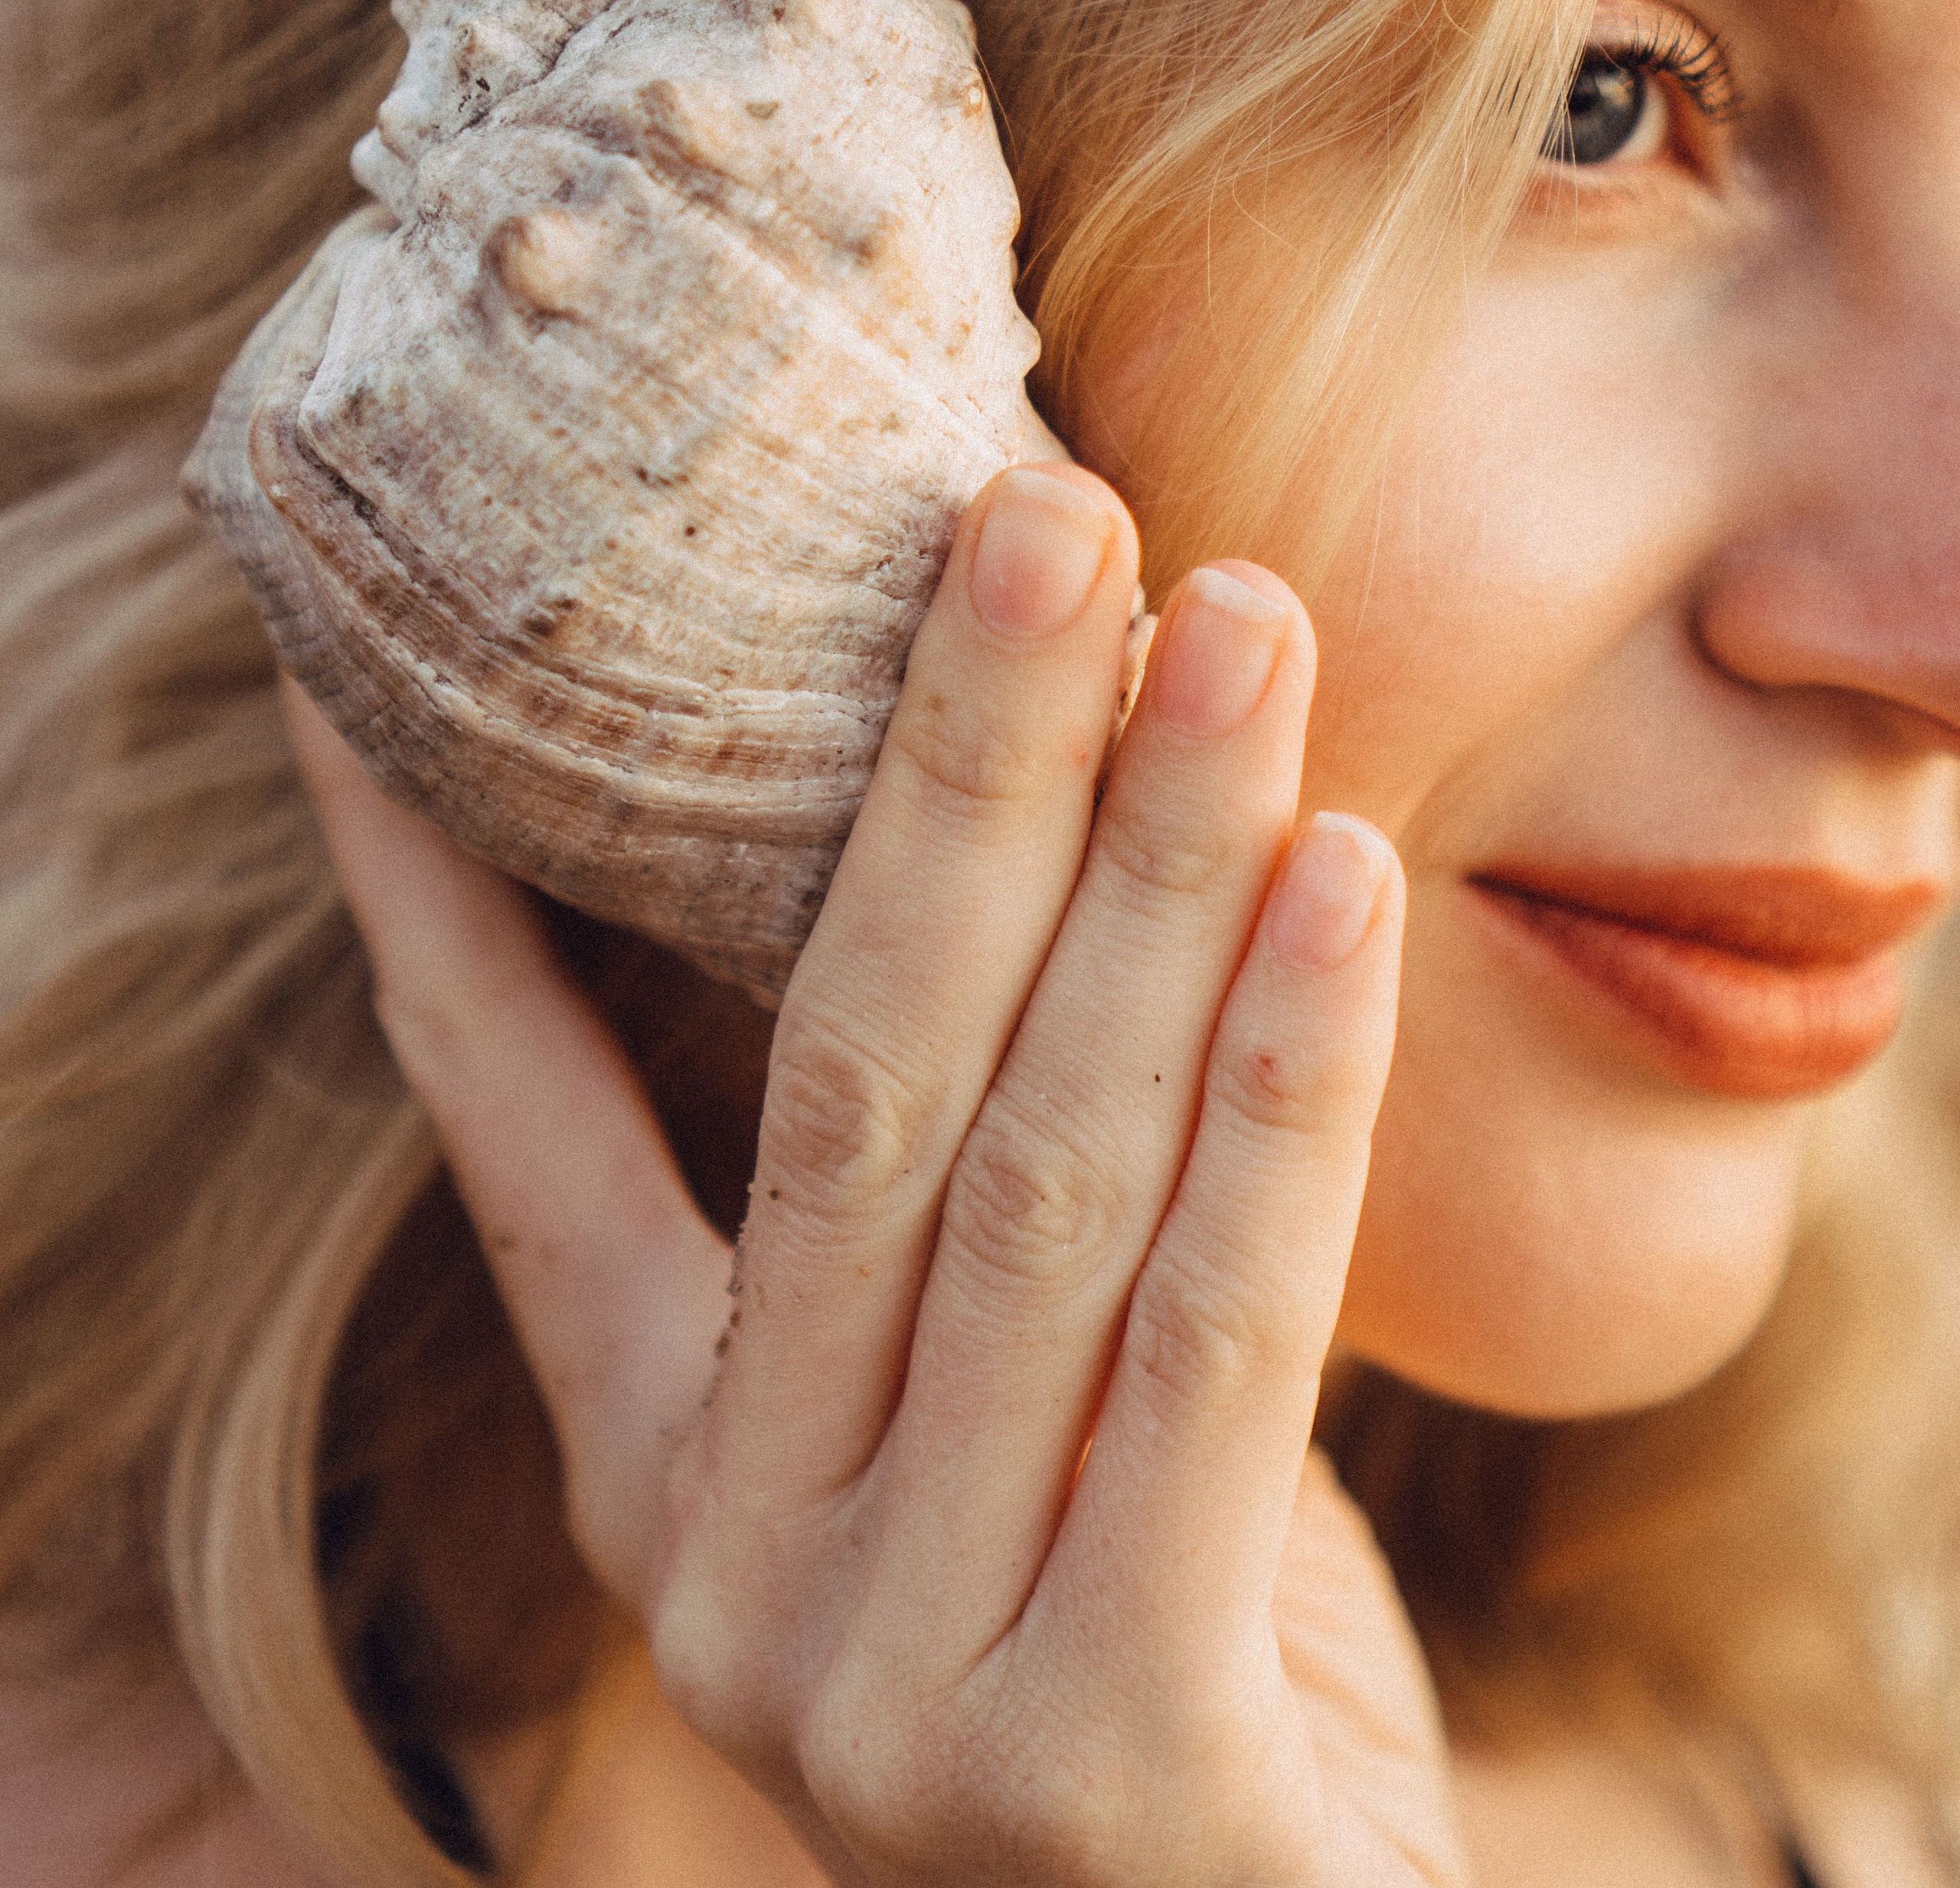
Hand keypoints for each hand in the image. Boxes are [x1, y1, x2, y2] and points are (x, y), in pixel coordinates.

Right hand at [283, 461, 1464, 1885]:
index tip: (376, 670)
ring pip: (1041, 1179)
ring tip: (1241, 622)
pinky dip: (1287, 1084)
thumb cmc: (1146, 1639)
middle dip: (954, 767)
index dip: (444, 888)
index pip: (512, 1125)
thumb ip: (961, 1197)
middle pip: (847, 1083)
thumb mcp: (994, 1414)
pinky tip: (1344, 877)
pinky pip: (1218, 1339)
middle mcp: (733, 1568)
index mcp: (669, 1467)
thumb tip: (997, 828)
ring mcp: (893, 1685)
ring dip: (1150, 867)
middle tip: (1043, 506)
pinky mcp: (1102, 1765)